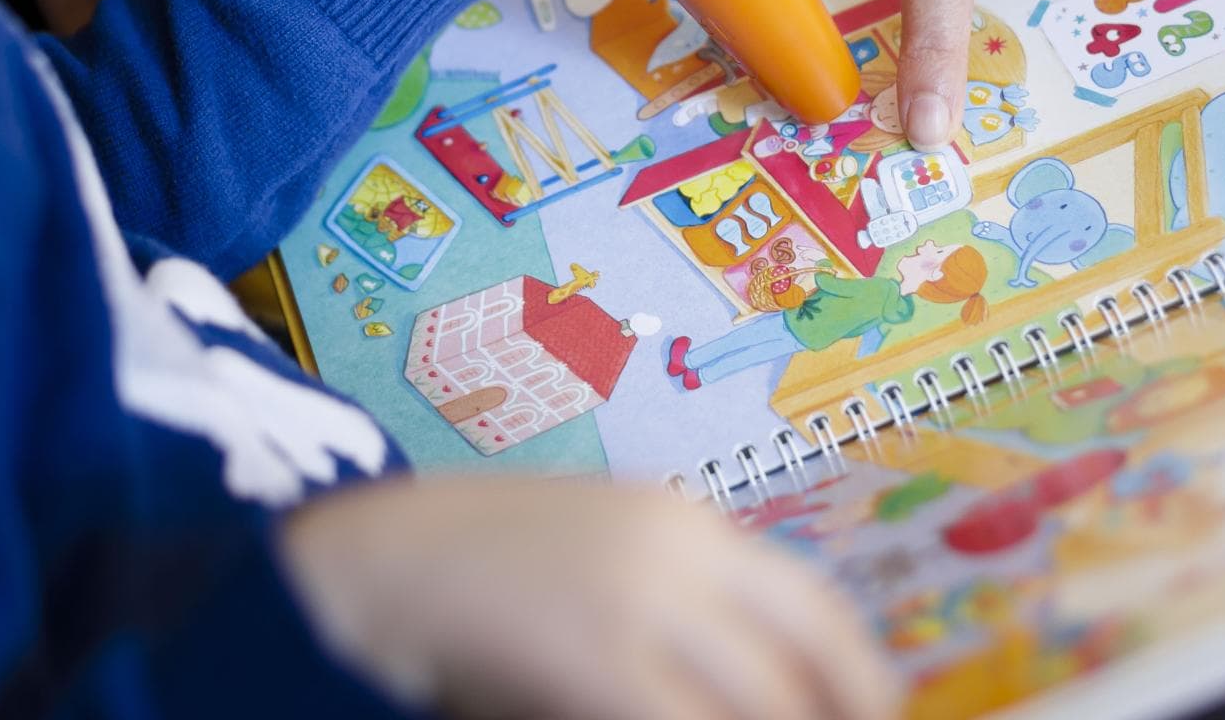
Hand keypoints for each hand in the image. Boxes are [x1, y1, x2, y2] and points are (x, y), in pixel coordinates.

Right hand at [278, 476, 898, 719]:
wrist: (364, 561)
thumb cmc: (470, 571)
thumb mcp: (589, 566)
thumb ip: (669, 615)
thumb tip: (754, 687)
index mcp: (684, 524)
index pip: (818, 610)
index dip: (860, 682)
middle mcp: (682, 552)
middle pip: (810, 664)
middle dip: (836, 718)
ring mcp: (644, 604)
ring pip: (763, 704)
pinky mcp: (600, 660)